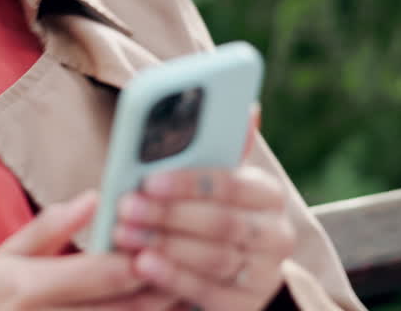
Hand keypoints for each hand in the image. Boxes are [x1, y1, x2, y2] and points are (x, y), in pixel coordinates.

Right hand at [0, 191, 181, 309]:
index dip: (140, 259)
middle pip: (125, 306)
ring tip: (189, 287)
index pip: (101, 273)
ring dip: (160, 307)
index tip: (166, 240)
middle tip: (194, 264)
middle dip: (162, 285)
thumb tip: (94, 198)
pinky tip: (162, 305)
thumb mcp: (5, 256)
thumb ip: (50, 228)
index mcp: (30, 287)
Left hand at [110, 165, 295, 310]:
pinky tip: (143, 265)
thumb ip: (213, 151)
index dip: (190, 183)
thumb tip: (247, 108)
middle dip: (169, 214)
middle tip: (126, 207)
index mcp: (268, 195)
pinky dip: (173, 278)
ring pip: (215, 258)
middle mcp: (276, 235)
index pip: (234, 184)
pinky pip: (210, 293)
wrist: (217, 272)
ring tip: (124, 235)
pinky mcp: (247, 306)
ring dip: (165, 245)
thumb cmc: (202, 212)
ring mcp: (265, 275)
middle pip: (222, 223)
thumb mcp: (207, 183)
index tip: (149, 180)